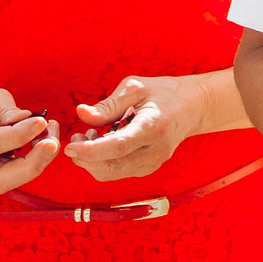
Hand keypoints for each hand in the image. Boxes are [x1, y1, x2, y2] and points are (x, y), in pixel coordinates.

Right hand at [0, 89, 59, 195]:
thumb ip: (5, 108)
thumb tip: (28, 118)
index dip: (20, 134)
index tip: (42, 121)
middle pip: (3, 177)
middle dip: (33, 162)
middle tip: (53, 142)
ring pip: (14, 181)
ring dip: (40, 160)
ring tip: (52, 135)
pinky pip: (19, 178)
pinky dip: (36, 162)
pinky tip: (45, 142)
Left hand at [66, 75, 202, 181]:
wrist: (191, 108)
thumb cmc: (162, 93)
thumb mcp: (135, 88)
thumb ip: (108, 105)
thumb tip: (82, 114)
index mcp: (153, 126)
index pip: (118, 146)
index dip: (91, 150)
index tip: (71, 145)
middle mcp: (155, 151)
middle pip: (111, 167)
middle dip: (85, 158)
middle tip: (76, 138)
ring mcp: (152, 163)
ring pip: (111, 174)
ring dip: (92, 160)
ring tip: (90, 136)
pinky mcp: (147, 168)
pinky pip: (117, 172)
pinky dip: (102, 162)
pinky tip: (103, 142)